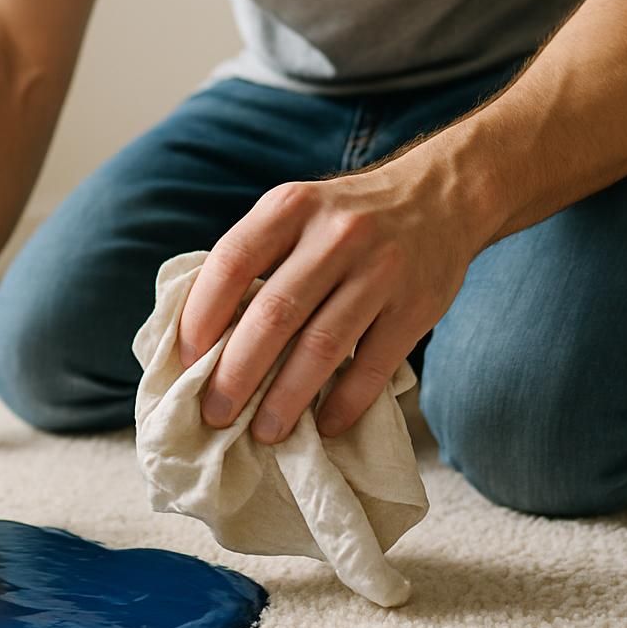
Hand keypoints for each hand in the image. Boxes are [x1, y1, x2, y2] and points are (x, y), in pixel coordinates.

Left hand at [178, 157, 492, 442]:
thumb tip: (199, 338)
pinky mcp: (416, 306)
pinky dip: (345, 403)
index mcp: (290, 207)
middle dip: (237, 374)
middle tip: (215, 413)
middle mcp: (335, 235)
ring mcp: (380, 270)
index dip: (201, 317)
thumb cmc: (345, 220)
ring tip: (264, 432)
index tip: (186, 363)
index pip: (231, 263)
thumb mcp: (296, 215)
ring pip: (322, 347)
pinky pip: (373, 366)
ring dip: (286, 399)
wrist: (440, 196)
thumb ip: (254, 261)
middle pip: (273, 315)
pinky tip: (326, 425)